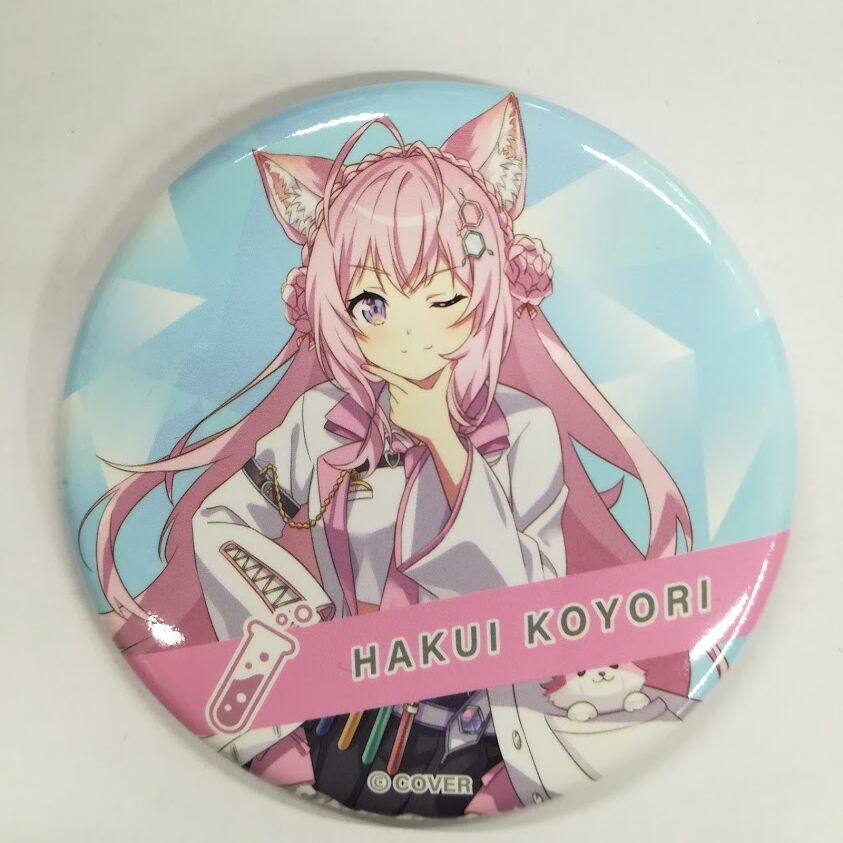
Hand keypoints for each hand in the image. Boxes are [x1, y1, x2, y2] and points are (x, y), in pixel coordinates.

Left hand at [362, 361, 467, 506]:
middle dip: (398, 386)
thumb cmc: (439, 410)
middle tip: (412, 393)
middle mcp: (402, 401)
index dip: (378, 371)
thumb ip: (445, 376)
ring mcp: (397, 411)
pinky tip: (410, 413)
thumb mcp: (441, 392)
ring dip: (399, 398)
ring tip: (413, 405)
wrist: (436, 433)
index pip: (392, 378)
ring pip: (392, 398)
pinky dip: (398, 408)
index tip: (365, 366)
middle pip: (392, 387)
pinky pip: (392, 408)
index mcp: (412, 392)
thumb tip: (454, 362)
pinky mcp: (395, 419)